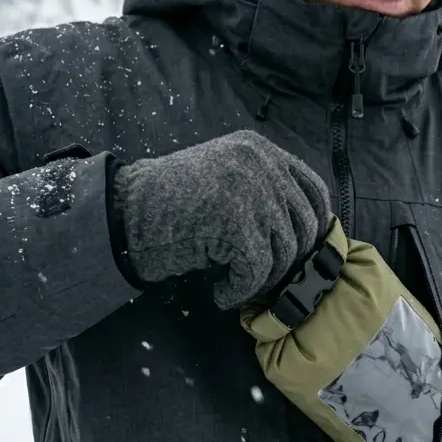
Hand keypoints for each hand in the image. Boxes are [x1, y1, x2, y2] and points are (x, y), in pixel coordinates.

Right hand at [111, 131, 330, 308]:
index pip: (313, 188)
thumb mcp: (225, 175)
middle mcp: (262, 164)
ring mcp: (252, 192)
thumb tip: (309, 225)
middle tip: (264, 276)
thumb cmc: (171, 202)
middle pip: (303, 224)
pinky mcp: (238, 224)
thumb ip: (264, 186)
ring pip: (284, 252)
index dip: (314, 223)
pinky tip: (222, 292)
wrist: (127, 212)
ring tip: (236, 283)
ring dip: (263, 278)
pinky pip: (258, 272)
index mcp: (260, 149)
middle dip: (289, 259)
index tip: (302, 248)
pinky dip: (241, 290)